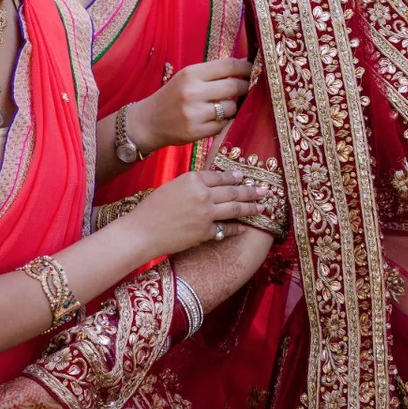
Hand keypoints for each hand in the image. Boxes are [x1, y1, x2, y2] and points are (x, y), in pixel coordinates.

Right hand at [121, 169, 268, 258]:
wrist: (142, 231)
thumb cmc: (152, 208)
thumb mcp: (173, 186)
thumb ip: (193, 184)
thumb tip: (211, 184)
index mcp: (193, 179)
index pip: (220, 176)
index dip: (234, 177)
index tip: (244, 177)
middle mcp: (203, 194)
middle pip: (233, 191)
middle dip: (251, 191)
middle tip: (265, 190)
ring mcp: (206, 214)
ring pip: (235, 209)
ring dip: (251, 208)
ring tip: (262, 207)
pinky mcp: (205, 232)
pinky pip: (226, 229)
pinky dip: (236, 228)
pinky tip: (244, 227)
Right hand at [131, 58, 252, 149]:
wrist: (148, 122)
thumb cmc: (173, 96)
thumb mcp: (188, 77)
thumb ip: (213, 72)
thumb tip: (246, 65)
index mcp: (191, 73)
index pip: (228, 65)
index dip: (246, 67)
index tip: (254, 69)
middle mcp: (193, 92)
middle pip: (234, 86)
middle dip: (245, 87)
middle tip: (247, 88)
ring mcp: (194, 113)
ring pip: (231, 107)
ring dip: (232, 107)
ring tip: (222, 106)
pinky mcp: (196, 132)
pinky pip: (223, 124)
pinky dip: (223, 122)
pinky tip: (214, 119)